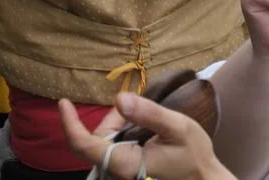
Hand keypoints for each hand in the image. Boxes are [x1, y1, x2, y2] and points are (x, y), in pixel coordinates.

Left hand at [60, 94, 234, 179]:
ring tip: (150, 121)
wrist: (205, 179)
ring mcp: (123, 170)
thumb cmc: (194, 156)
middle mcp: (119, 169)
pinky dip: (124, 131)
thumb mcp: (178, 128)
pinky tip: (146, 130)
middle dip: (111, 120)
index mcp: (125, 163)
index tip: (63, 102)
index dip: (69, 124)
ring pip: (106, 142)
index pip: (85, 145)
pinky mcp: (128, 168)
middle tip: (137, 108)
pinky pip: (115, 146)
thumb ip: (149, 113)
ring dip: (119, 124)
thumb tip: (118, 98)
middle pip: (96, 139)